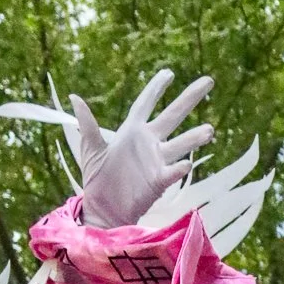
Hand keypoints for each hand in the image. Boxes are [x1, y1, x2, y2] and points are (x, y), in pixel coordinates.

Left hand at [72, 69, 214, 228]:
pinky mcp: (158, 181)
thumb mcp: (91, 150)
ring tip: (209, 130)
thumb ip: (87, 124)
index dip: (156, 88)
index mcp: (132, 132)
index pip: (146, 104)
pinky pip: (172, 172)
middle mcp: (148, 142)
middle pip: (173, 115)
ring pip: (180, 144)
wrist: (102, 211)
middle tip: (209, 81)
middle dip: (189, 99)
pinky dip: (179, 168)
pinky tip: (187, 164)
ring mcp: (156, 161)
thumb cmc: (97, 180)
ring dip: (194, 137)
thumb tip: (74, 98)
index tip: (168, 73)